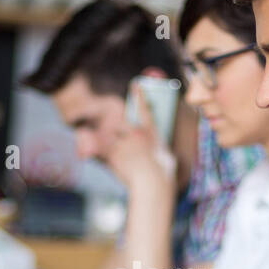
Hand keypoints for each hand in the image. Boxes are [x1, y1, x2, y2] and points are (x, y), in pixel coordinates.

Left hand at [105, 82, 176, 196]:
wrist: (152, 183)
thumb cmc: (162, 174)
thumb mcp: (165, 157)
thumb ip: (157, 150)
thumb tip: (159, 153)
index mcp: (151, 133)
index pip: (144, 110)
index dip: (139, 96)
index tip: (135, 85)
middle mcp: (136, 134)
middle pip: (120, 125)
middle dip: (119, 131)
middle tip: (125, 144)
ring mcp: (123, 143)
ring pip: (112, 139)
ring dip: (114, 147)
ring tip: (125, 161)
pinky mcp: (113, 154)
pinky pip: (104, 152)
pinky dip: (103, 157)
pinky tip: (110, 164)